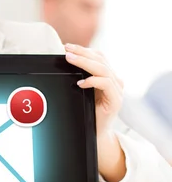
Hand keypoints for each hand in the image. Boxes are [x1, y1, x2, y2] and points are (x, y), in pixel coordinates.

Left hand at [65, 44, 125, 181]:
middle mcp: (115, 81)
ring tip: (70, 59)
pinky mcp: (116, 101)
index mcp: (108, 76)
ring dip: (84, 62)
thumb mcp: (82, 91)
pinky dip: (93, 80)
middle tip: (66, 50)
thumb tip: (64, 61)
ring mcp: (117, 90)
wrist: (96, 134)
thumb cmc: (88, 112)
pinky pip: (106, 84)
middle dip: (82, 52)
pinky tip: (81, 82)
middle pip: (100, 59)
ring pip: (102, 69)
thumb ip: (79, 77)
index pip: (98, 57)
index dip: (83, 50)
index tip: (67, 47)